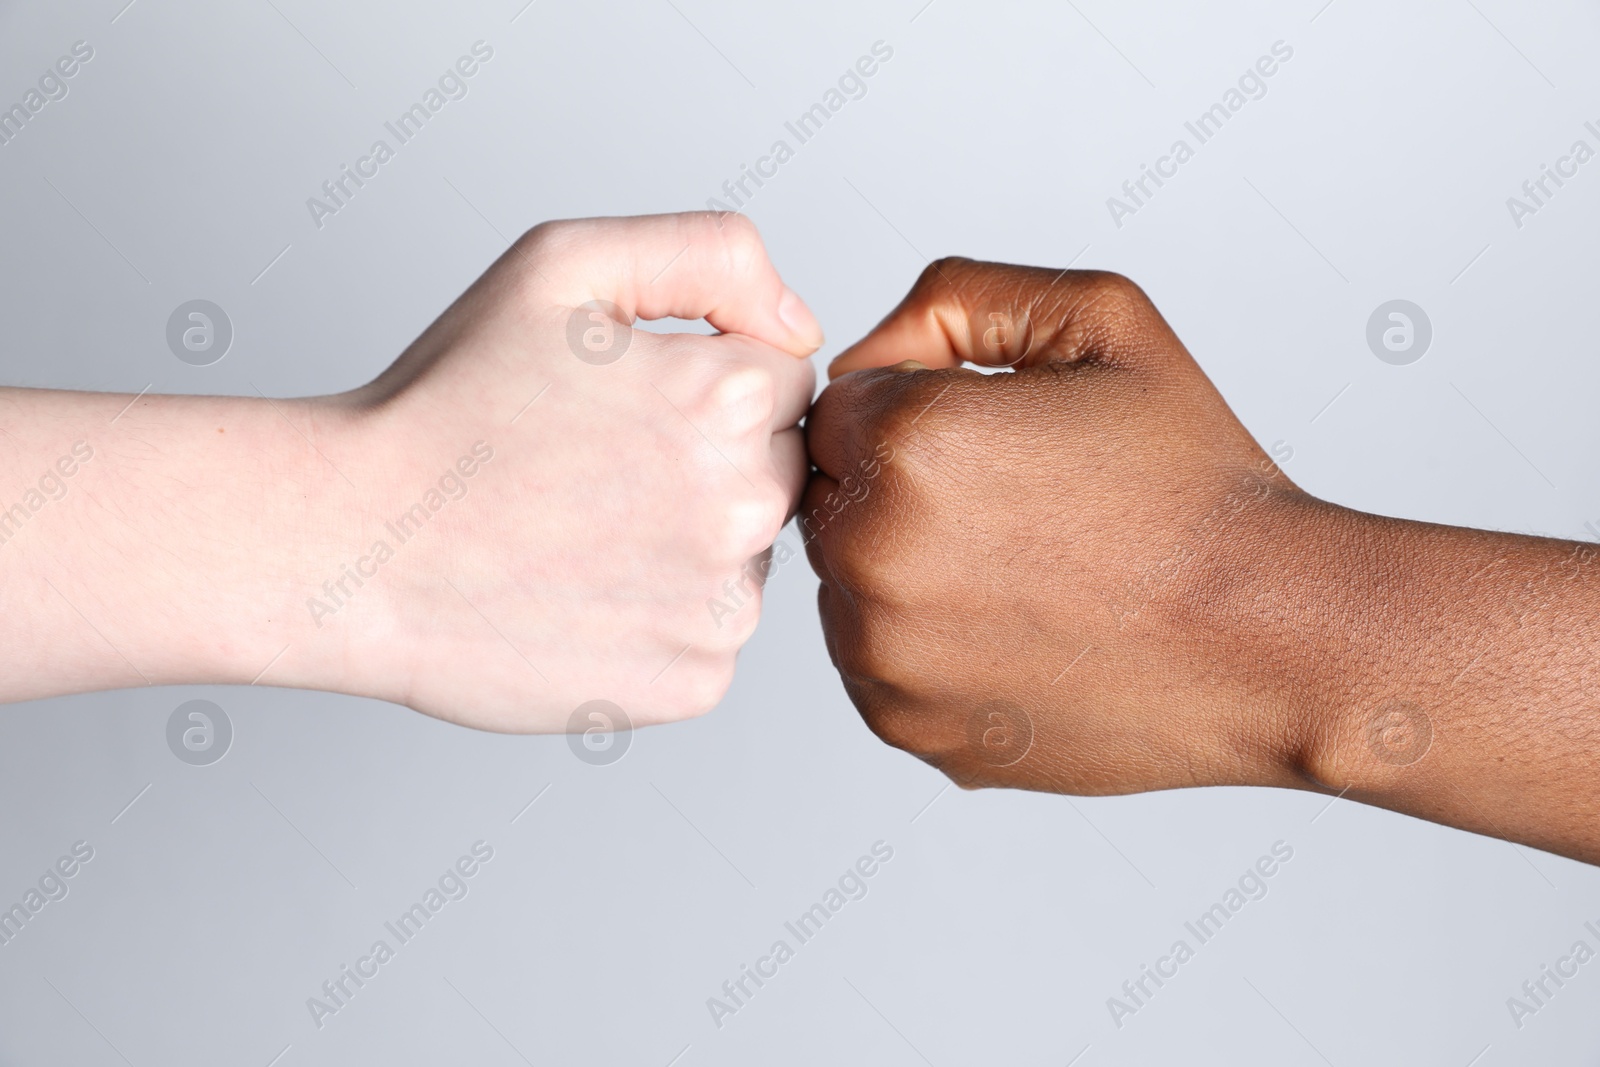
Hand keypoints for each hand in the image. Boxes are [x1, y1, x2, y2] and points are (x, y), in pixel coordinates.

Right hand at [333, 213, 820, 729]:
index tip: (619, 404)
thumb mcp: (565, 266)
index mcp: (728, 398)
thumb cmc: (449, 404)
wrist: (357, 545)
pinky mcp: (695, 681)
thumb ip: (712, 255)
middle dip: (705, 458)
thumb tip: (799, 324)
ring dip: (688, 541)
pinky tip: (582, 594)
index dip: (699, 380)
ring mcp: (722, 606)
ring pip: (747, 553)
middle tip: (594, 469)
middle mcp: (745, 507)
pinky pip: (710, 631)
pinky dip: (660, 617)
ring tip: (579, 533)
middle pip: (775, 467)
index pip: (783, 377)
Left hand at [807, 258, 1599, 865]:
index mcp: (908, 441)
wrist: (1269, 636)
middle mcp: (872, 555)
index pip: (835, 406)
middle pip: (827, 496)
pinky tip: (1015, 630)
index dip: (911, 411)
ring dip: (901, 569)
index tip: (990, 439)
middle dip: (894, 488)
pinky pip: (873, 663)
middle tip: (1011, 504)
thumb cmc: (1195, 483)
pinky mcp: (905, 726)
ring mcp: (882, 656)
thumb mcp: (1099, 318)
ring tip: (1022, 571)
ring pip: (844, 584)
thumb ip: (953, 298)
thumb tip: (865, 354)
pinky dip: (922, 646)